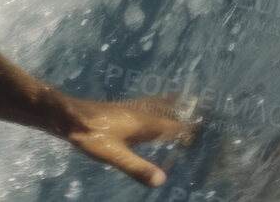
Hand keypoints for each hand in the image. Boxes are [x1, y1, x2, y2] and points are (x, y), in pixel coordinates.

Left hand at [59, 92, 200, 187]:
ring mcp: (133, 108)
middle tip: (206, 107)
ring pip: (160, 103)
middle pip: (172, 110)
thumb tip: (163, 180)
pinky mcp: (124, 108)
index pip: (176, 127)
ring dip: (175, 103)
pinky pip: (150, 102)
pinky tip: (156, 105)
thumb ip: (138, 168)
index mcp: (146, 124)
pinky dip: (160, 102)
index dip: (191, 131)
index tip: (208, 134)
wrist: (70, 116)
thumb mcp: (115, 156)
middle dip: (188, 111)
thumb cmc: (92, 136)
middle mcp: (143, 112)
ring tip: (188, 99)